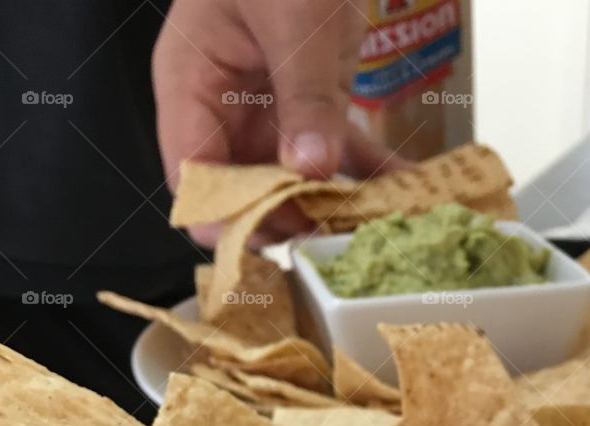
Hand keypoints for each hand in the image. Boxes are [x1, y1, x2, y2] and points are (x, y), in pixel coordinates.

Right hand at [154, 0, 404, 239]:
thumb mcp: (293, 20)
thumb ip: (304, 96)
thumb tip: (310, 169)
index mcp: (190, 84)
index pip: (192, 174)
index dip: (222, 215)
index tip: (267, 238)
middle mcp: (222, 107)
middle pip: (242, 189)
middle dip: (285, 219)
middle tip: (331, 241)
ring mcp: (265, 109)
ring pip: (290, 180)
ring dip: (329, 205)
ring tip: (372, 229)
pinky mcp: (307, 105)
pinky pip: (333, 150)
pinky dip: (364, 171)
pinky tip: (399, 191)